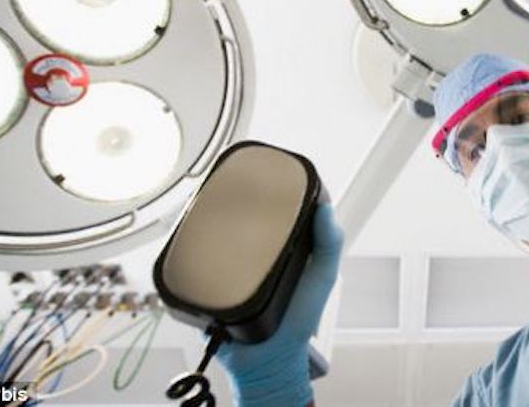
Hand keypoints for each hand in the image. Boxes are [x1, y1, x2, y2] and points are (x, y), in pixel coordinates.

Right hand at [215, 204, 343, 406]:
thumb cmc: (299, 321)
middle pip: (250, 216)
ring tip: (215, 207)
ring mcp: (236, 264)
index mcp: (290, 245)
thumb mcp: (323, 278)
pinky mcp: (214, 279)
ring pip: (223, 233)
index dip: (283, 188)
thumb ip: (329, 243)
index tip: (277, 170)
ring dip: (217, 221)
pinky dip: (199, 247)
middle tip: (239, 185)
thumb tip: (326, 207)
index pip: (285, 207)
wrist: (265, 358)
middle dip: (244, 201)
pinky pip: (202, 257)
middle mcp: (262, 251)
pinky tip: (199, 236)